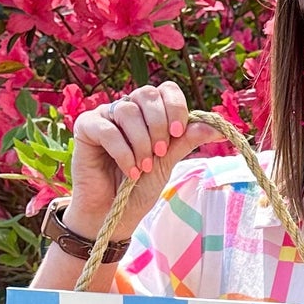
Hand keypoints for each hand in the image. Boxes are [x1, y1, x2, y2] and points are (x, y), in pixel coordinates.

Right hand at [67, 80, 211, 239]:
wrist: (112, 213)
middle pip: (146, 94)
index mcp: (149, 113)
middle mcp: (127, 109)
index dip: (175, 107)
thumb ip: (186, 141)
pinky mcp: (85, 129)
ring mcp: (105, 117)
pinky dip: (122, 152)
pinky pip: (107, 129)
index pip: (166, 90)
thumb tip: (218, 128)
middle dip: (158, 124)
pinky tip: (129, 171)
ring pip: (127, 110)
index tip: (178, 133)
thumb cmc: (139, 188)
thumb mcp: (167, 162)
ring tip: (143, 168)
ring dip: (141, 142)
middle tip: (160, 153)